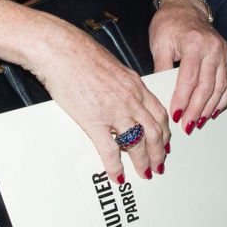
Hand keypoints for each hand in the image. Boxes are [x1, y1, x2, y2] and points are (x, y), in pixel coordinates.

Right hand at [0, 1, 171, 182]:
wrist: (61, 51)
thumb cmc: (81, 53)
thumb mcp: (113, 66)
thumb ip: (123, 83)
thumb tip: (124, 93)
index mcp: (135, 85)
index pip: (159, 113)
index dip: (165, 132)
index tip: (165, 142)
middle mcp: (130, 99)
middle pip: (154, 131)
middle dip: (159, 152)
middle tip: (159, 164)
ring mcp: (114, 111)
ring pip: (138, 143)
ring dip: (144, 161)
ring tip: (145, 173)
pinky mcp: (94, 121)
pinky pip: (110, 150)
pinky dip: (116, 166)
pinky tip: (118, 176)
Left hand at [149, 0, 226, 130]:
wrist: (185, 7)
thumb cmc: (168, 25)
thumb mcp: (158, 44)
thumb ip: (161, 69)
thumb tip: (162, 96)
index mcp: (194, 43)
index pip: (189, 79)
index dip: (183, 100)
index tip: (176, 116)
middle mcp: (213, 47)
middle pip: (207, 86)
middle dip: (197, 109)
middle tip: (188, 126)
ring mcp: (224, 51)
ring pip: (220, 87)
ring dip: (210, 108)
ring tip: (199, 122)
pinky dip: (222, 98)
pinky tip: (214, 111)